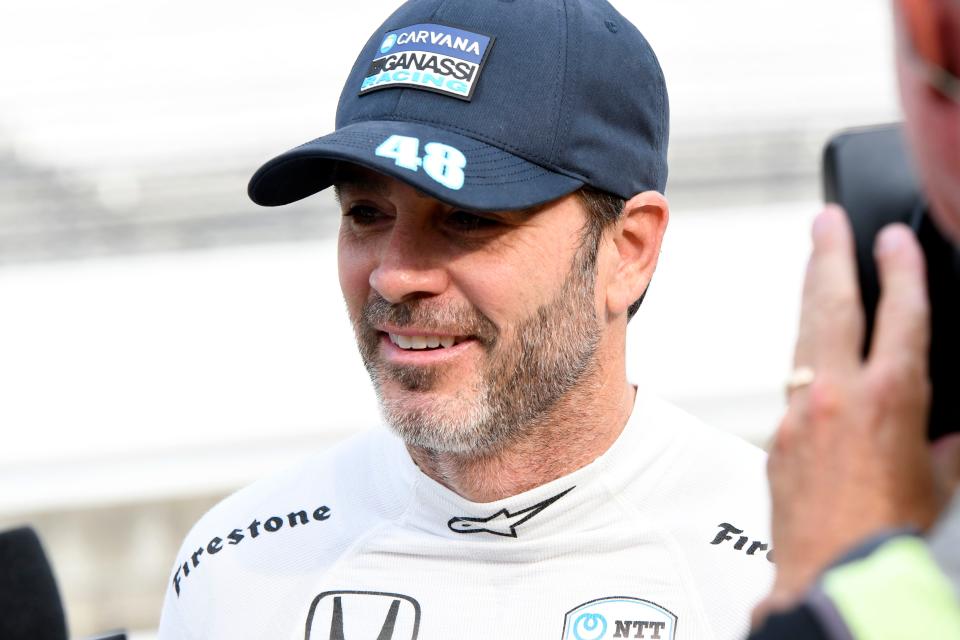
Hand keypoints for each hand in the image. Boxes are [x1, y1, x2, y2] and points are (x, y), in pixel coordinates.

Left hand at [761, 206, 939, 613]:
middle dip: (832, 255)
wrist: (832, 571)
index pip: (901, 314)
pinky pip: (791, 379)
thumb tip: (948, 425)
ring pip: (804, 335)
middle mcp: (839, 394)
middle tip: (827, 219)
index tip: (894, 238)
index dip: (902, 269)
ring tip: (814, 259)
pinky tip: (809, 343)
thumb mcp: (938, 478)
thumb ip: (944, 439)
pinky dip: (804, 354)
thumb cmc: (889, 531)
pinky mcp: (776, 431)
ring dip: (811, 293)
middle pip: (834, 305)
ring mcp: (800, 409)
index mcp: (891, 398)